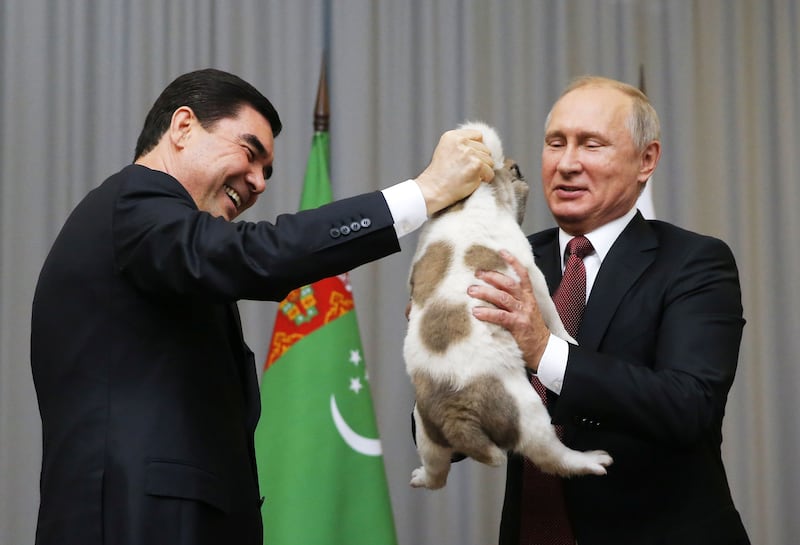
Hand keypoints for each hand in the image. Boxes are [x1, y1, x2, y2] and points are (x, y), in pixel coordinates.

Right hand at [415, 129, 494, 214]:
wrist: (433, 190)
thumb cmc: (440, 175)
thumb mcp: (445, 150)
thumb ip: (461, 144)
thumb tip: (483, 145)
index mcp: (452, 136)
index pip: (478, 135)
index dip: (476, 149)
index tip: (469, 159)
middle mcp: (461, 142)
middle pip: (485, 149)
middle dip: (480, 161)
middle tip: (466, 170)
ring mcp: (469, 153)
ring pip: (490, 161)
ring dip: (483, 171)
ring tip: (468, 176)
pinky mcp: (476, 165)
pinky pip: (490, 173)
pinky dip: (485, 180)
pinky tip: (472, 182)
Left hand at [468, 250, 550, 370]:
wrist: (544, 350)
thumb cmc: (531, 331)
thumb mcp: (526, 312)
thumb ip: (514, 301)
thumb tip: (493, 291)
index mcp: (529, 297)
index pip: (523, 275)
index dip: (513, 262)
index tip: (501, 251)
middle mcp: (527, 302)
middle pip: (508, 283)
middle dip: (492, 276)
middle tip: (476, 273)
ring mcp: (523, 313)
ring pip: (503, 297)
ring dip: (485, 292)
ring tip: (471, 291)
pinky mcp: (518, 326)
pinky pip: (501, 316)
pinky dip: (487, 313)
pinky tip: (476, 312)